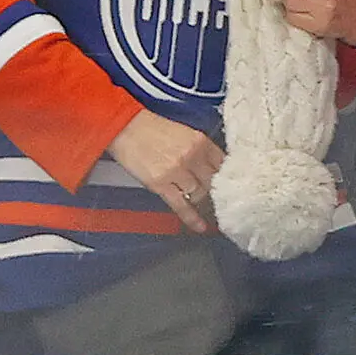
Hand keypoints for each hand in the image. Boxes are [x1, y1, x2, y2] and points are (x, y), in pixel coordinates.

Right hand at [108, 109, 224, 232]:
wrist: (125, 128)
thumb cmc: (152, 129)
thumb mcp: (184, 132)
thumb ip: (200, 149)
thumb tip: (213, 168)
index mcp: (200, 141)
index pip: (224, 164)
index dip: (228, 176)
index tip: (231, 185)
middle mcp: (192, 156)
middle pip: (214, 181)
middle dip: (216, 191)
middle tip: (218, 198)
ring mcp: (177, 171)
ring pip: (199, 194)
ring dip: (200, 200)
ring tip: (201, 204)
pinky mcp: (161, 184)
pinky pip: (181, 206)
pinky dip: (192, 218)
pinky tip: (200, 227)